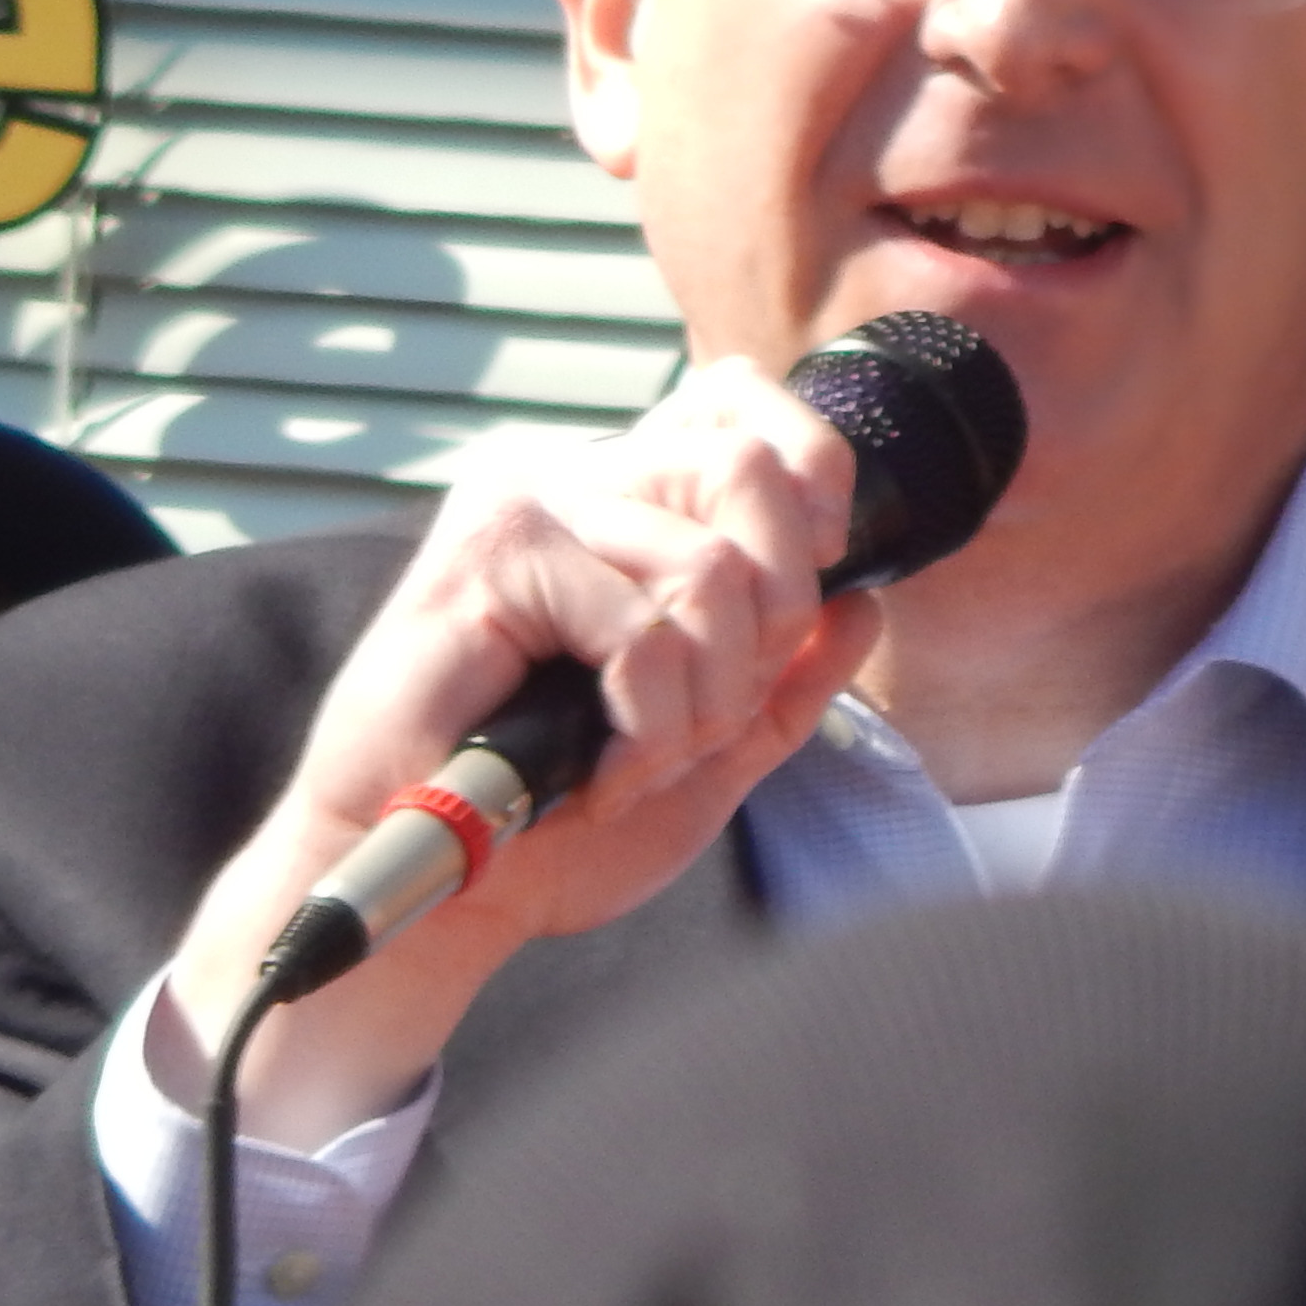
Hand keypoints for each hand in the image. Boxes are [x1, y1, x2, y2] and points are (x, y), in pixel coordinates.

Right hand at [160, 358, 879, 1145]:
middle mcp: (577, 479)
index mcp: (623, 507)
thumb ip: (785, 680)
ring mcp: (529, 503)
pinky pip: (644, 629)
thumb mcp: (706, 752)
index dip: (810, 489)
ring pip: (710, 567)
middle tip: (707, 721)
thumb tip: (864, 601)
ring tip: (637, 760)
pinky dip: (647, 725)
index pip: (740, 410)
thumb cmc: (554, 822)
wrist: (442, 895)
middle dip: (767, 624)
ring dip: (701, 702)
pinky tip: (598, 771)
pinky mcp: (493, 551)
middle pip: (747, 471)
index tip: (797, 600)